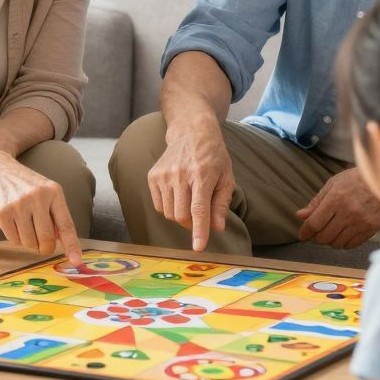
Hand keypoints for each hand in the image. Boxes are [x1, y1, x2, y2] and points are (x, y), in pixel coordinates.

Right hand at [0, 157, 85, 268]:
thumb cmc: (27, 186)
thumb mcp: (47, 193)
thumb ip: (57, 214)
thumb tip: (63, 242)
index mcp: (54, 192)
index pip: (66, 225)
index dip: (72, 245)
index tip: (76, 261)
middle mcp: (37, 198)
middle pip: (46, 239)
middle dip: (45, 247)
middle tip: (42, 245)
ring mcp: (19, 205)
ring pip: (29, 243)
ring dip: (29, 242)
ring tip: (25, 226)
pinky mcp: (2, 213)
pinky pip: (14, 241)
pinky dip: (16, 238)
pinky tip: (14, 224)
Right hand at [147, 118, 235, 251]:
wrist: (191, 132)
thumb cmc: (213, 156)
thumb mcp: (226, 177)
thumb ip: (221, 203)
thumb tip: (217, 228)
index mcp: (202, 174)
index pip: (199, 209)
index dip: (199, 230)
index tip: (198, 247)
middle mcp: (180, 174)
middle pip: (182, 215)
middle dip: (191, 224)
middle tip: (199, 218)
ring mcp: (164, 174)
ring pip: (169, 213)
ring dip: (180, 216)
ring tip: (189, 200)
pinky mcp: (153, 176)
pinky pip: (159, 206)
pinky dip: (169, 208)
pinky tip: (178, 194)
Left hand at [296, 168, 379, 248]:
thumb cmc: (356, 179)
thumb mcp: (333, 184)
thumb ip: (316, 202)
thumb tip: (300, 216)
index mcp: (336, 198)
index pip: (314, 223)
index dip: (305, 231)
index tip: (302, 234)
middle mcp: (348, 212)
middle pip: (324, 236)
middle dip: (317, 236)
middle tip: (319, 231)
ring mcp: (361, 222)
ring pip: (337, 243)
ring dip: (331, 240)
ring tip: (332, 231)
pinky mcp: (371, 228)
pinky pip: (352, 245)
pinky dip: (344, 243)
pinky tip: (344, 234)